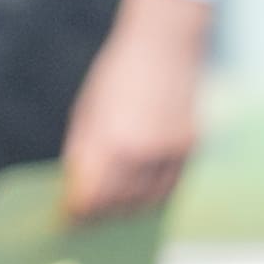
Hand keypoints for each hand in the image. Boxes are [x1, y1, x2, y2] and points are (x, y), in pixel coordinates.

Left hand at [59, 0, 209, 223]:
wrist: (165, 44)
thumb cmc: (118, 74)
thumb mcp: (87, 111)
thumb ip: (81, 152)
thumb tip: (75, 190)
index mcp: (112, 142)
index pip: (93, 197)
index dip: (79, 213)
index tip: (70, 220)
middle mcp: (144, 152)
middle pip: (120, 204)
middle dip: (102, 214)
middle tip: (89, 217)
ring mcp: (173, 151)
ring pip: (148, 200)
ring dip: (128, 208)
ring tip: (113, 205)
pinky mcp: (193, 146)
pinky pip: (172, 186)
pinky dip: (154, 194)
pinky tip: (140, 190)